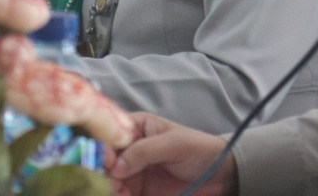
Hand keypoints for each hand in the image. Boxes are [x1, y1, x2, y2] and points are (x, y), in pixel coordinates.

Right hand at [107, 112, 236, 195]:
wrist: (218, 174)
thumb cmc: (198, 149)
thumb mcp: (174, 144)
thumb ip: (145, 151)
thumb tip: (115, 166)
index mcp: (135, 128)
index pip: (108, 134)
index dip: (100, 145)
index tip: (104, 160)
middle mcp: (127, 150)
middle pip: (102, 160)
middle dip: (100, 171)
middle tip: (112, 180)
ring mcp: (129, 172)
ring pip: (106, 180)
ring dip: (108, 187)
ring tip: (120, 190)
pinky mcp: (134, 191)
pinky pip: (118, 194)